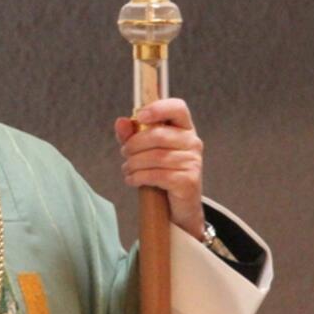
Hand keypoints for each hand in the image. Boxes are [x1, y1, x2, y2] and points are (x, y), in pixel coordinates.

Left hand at [114, 98, 205, 239]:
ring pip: (155, 157)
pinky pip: (158, 175)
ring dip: (134, 163)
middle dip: (134, 144)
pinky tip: (132, 180)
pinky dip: (139, 177)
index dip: (158, 108)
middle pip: (158, 135)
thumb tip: (121, 122)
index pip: (178, 108)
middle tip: (125, 153)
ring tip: (127, 169)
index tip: (139, 115)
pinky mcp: (189, 181)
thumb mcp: (144, 149)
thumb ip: (131, 134)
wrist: (178, 205)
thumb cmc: (162, 171)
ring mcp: (193, 161)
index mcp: (184, 128)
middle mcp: (192, 142)